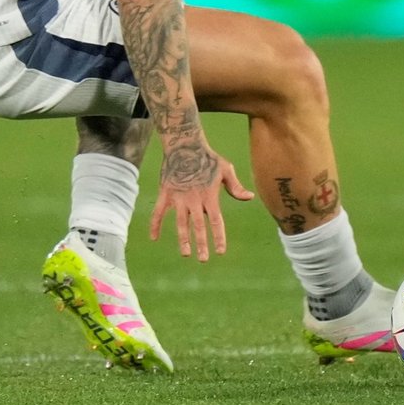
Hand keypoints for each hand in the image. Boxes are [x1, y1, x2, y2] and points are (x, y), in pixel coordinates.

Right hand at [149, 140, 253, 260]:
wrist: (185, 145)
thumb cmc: (208, 158)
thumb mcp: (226, 169)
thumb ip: (235, 187)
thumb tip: (250, 198)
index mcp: (210, 195)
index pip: (216, 221)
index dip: (218, 237)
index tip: (220, 252)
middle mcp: (194, 199)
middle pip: (198, 226)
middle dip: (201, 244)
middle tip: (204, 259)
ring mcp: (179, 197)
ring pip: (180, 223)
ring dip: (183, 239)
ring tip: (186, 254)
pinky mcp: (166, 193)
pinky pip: (158, 212)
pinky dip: (155, 225)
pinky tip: (154, 238)